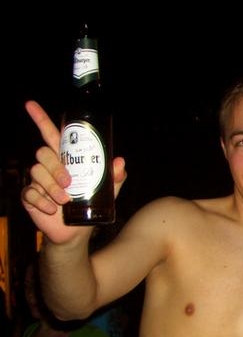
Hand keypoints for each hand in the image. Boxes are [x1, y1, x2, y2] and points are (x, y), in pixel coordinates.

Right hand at [21, 100, 126, 243]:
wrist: (77, 231)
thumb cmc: (92, 204)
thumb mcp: (108, 190)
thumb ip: (115, 177)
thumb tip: (120, 163)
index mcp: (65, 159)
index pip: (50, 134)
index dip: (40, 118)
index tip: (30, 105)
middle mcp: (49, 166)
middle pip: (43, 153)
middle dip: (56, 168)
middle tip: (70, 184)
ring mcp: (37, 181)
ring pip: (36, 172)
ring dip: (51, 186)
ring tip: (65, 200)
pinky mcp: (29, 196)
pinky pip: (30, 193)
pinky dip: (42, 202)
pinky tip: (52, 210)